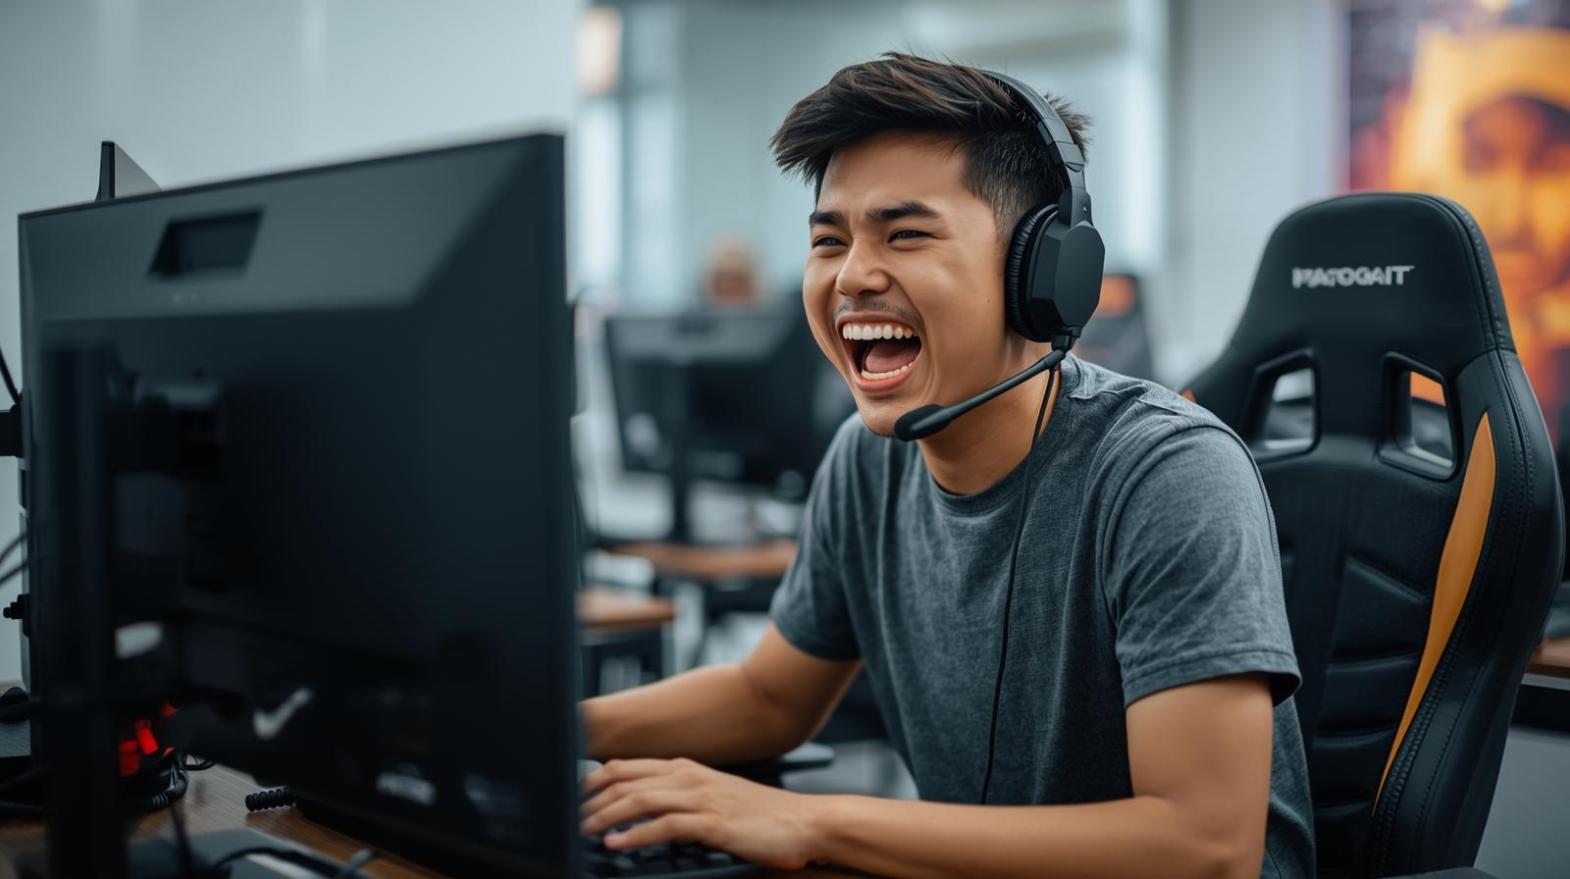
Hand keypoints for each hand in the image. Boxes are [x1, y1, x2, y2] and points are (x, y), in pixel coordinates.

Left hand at [580, 757, 826, 869]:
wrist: (802, 821)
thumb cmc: (761, 814)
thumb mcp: (714, 796)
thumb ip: (680, 795)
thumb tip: (644, 802)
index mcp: (687, 768)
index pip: (627, 766)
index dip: (594, 781)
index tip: (574, 798)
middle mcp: (689, 777)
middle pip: (625, 779)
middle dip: (591, 799)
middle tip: (570, 817)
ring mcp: (700, 798)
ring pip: (639, 799)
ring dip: (605, 816)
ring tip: (583, 830)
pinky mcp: (712, 822)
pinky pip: (664, 826)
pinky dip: (635, 835)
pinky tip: (617, 844)